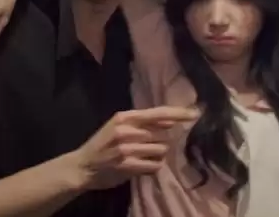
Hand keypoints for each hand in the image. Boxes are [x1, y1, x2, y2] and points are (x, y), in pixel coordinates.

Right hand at [73, 106, 198, 190]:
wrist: (82, 166)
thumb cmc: (103, 144)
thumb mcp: (120, 126)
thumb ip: (144, 123)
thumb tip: (171, 121)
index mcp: (125, 117)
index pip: (158, 113)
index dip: (178, 113)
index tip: (195, 113)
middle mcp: (127, 130)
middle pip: (163, 134)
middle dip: (162, 142)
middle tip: (147, 148)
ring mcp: (127, 148)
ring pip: (160, 150)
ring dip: (157, 155)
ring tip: (142, 158)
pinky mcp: (127, 166)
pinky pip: (155, 165)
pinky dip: (153, 167)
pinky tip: (142, 166)